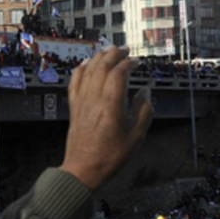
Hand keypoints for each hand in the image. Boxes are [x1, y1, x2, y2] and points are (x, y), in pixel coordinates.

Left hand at [61, 47, 153, 189]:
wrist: (84, 169)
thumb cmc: (110, 156)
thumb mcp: (137, 135)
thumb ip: (144, 110)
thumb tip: (146, 93)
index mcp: (111, 103)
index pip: (119, 73)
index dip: (128, 63)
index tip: (136, 61)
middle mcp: (94, 99)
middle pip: (102, 66)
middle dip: (113, 54)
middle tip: (123, 49)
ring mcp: (81, 102)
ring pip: (87, 71)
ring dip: (98, 58)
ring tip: (107, 51)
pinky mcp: (73, 107)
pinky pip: (74, 82)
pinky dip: (80, 70)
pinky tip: (84, 64)